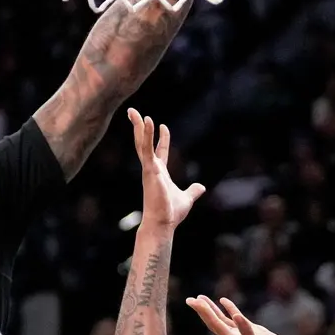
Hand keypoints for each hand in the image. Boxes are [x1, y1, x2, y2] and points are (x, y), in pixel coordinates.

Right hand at [129, 110, 204, 230]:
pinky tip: (148, 121)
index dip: (161, 138)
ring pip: (141, 143)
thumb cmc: (171, 213)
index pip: (160, 151)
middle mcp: (152, 169)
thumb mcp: (186, 199)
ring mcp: (149, 169)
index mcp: (160, 173)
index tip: (163, 126)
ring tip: (133, 111)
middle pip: (144, 144)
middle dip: (140, 128)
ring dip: (138, 126)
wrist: (162, 223)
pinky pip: (147, 149)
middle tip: (133, 112)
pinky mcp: (149, 170)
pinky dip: (147, 135)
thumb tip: (201, 187)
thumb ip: (193, 191)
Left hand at [187, 295, 302, 334]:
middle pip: (213, 321)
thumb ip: (247, 331)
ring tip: (201, 298)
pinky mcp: (251, 331)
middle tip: (190, 299)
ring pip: (222, 319)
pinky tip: (224, 301)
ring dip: (212, 309)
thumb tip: (236, 317)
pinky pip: (236, 317)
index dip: (203, 311)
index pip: (214, 323)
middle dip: (202, 310)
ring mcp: (241, 334)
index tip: (191, 300)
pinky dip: (230, 308)